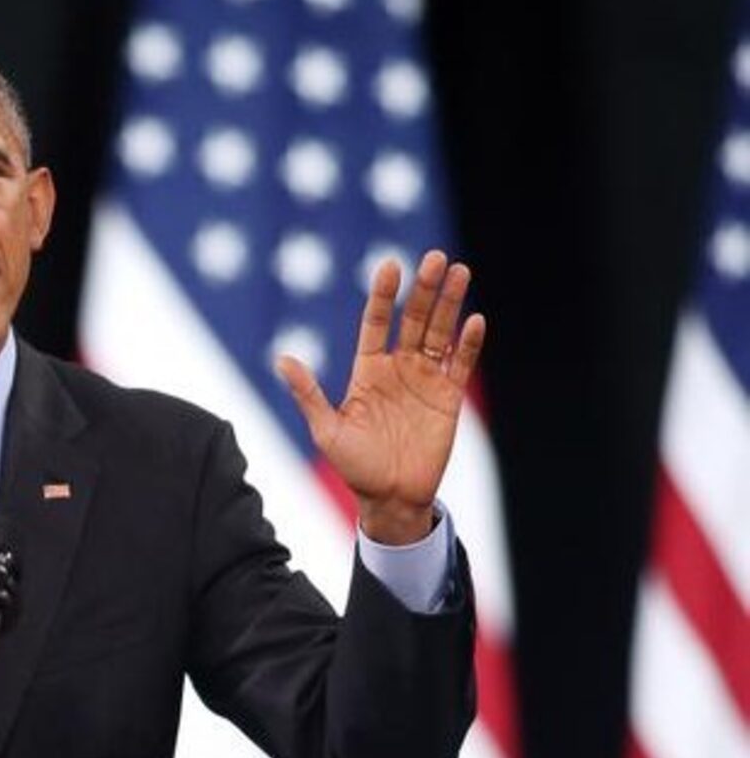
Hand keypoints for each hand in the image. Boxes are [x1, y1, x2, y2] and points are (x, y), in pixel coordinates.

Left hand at [275, 251, 485, 544]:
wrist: (389, 498)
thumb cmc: (354, 466)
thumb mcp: (326, 430)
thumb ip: (309, 394)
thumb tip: (282, 359)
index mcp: (367, 370)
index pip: (376, 323)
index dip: (383, 296)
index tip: (390, 266)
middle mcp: (398, 368)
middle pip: (414, 320)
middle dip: (425, 289)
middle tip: (436, 258)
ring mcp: (425, 380)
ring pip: (440, 333)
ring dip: (450, 304)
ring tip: (459, 271)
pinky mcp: (448, 398)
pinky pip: (460, 364)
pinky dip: (468, 343)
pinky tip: (474, 320)